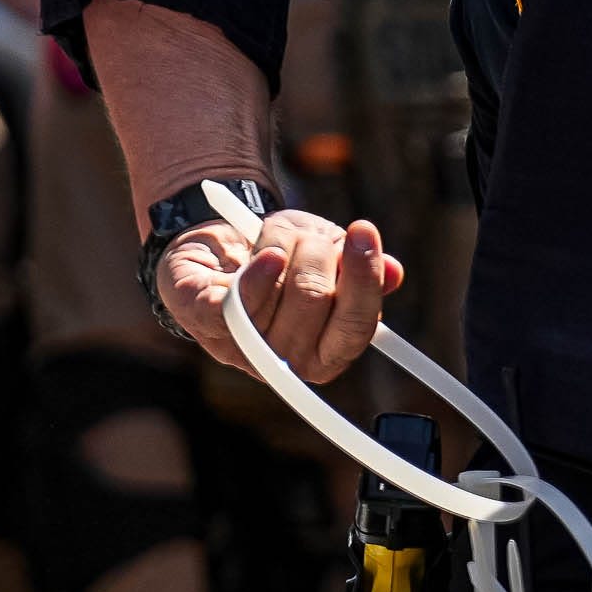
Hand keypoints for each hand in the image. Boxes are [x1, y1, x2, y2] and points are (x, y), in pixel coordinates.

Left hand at [156, 209, 402, 382]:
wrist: (219, 246)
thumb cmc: (284, 258)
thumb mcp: (332, 259)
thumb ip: (361, 274)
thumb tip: (394, 273)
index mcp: (325, 354)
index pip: (356, 326)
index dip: (364, 279)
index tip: (363, 231)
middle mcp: (282, 359)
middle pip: (316, 298)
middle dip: (316, 249)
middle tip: (309, 235)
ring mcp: (237, 343)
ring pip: (279, 288)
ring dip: (282, 243)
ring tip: (276, 236)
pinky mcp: (198, 319)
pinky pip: (234, 303)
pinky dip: (255, 273)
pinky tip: (267, 253)